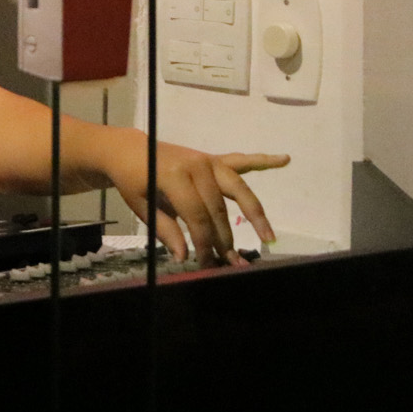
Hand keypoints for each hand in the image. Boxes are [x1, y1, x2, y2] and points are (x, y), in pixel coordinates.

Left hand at [104, 140, 288, 265]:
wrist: (128, 149)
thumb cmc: (133, 179)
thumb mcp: (140, 205)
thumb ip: (164, 229)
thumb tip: (185, 256)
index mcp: (174, 175)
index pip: (197, 215)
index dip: (203, 242)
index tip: (206, 262)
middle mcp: (196, 165)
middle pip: (218, 208)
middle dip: (225, 238)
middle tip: (233, 262)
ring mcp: (207, 160)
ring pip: (238, 188)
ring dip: (255, 213)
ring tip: (268, 236)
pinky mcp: (213, 159)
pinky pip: (241, 160)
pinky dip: (263, 160)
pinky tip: (283, 159)